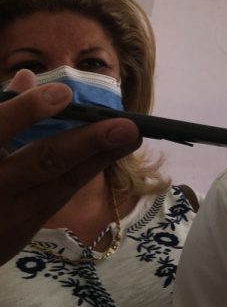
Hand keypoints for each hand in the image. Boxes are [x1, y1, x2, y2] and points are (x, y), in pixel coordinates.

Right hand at [0, 70, 140, 264]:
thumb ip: (2, 111)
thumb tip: (27, 76)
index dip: (27, 111)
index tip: (63, 93)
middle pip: (41, 162)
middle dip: (86, 143)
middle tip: (125, 126)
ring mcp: (8, 213)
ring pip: (62, 183)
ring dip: (101, 158)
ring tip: (133, 135)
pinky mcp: (21, 230)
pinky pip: (60, 196)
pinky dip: (88, 172)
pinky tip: (116, 151)